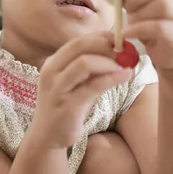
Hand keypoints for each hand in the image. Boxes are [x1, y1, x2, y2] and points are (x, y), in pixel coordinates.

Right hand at [31, 32, 132, 149]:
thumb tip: (118, 53)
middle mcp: (51, 72)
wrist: (47, 136)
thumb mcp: (77, 83)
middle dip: (104, 45)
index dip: (99, 37)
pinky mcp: (66, 106)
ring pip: (83, 63)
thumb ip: (91, 69)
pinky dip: (111, 79)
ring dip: (108, 62)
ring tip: (125, 65)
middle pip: (78, 46)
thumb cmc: (66, 106)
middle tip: (124, 50)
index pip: (77, 42)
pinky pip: (91, 87)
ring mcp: (56, 89)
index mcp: (53, 63)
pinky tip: (124, 77)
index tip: (118, 40)